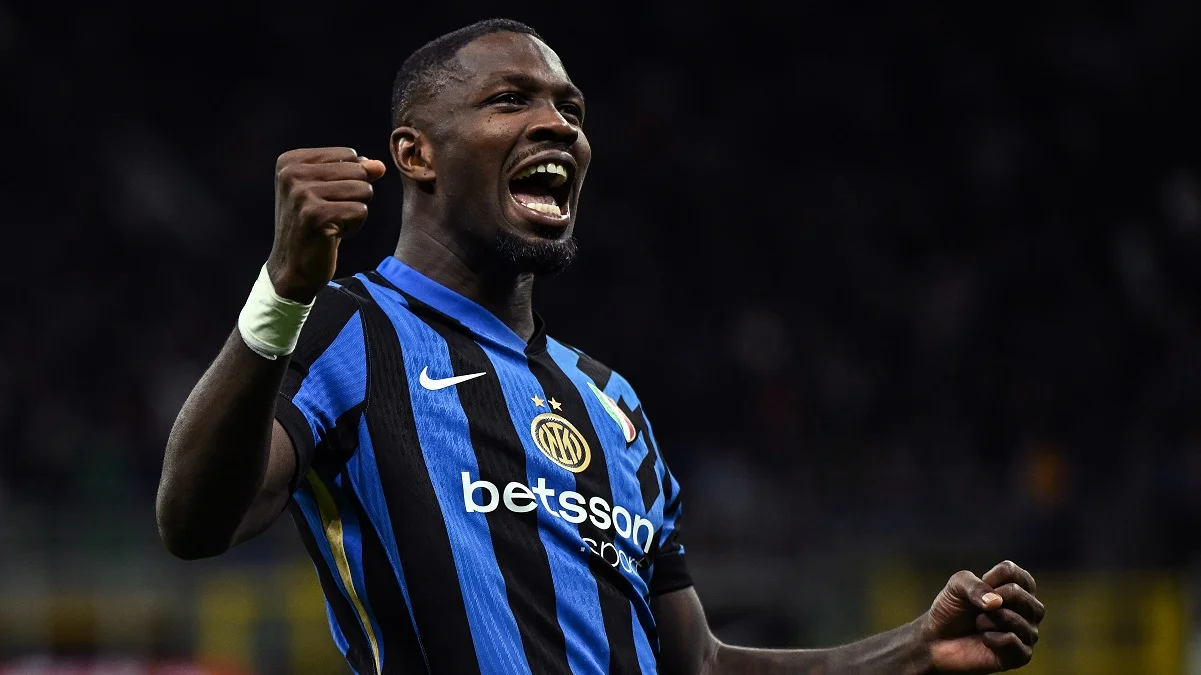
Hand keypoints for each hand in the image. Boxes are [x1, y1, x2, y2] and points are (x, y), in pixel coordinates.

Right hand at [266, 147, 386, 302]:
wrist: (293, 267)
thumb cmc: (314, 226)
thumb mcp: (331, 192)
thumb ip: (355, 172)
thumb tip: (380, 165)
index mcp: (290, 161)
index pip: (348, 154)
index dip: (350, 179)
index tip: (325, 198)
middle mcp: (291, 173)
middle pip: (358, 170)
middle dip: (355, 196)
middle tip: (330, 214)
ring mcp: (301, 193)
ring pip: (363, 190)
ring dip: (355, 212)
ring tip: (331, 224)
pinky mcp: (315, 215)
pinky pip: (361, 211)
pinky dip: (354, 226)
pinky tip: (333, 235)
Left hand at [920, 561, 1044, 672]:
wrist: (938, 640)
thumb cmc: (952, 609)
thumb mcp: (957, 586)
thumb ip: (974, 585)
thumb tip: (996, 602)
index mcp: (1019, 588)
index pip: (1015, 573)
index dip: (990, 578)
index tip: (976, 590)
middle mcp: (1028, 610)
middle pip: (1020, 594)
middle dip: (992, 599)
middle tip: (978, 608)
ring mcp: (1027, 633)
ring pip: (1017, 620)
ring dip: (989, 620)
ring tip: (979, 624)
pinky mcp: (1021, 656)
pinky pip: (1013, 642)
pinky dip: (993, 639)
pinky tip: (985, 639)